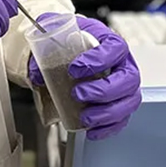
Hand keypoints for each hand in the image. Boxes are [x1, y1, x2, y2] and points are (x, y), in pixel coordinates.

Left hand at [29, 14, 140, 140]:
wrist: (74, 50)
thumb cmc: (73, 43)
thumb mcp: (59, 37)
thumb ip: (46, 48)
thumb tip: (36, 73)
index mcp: (111, 43)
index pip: (115, 48)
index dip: (98, 60)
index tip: (74, 68)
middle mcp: (124, 63)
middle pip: (128, 78)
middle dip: (103, 90)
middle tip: (78, 94)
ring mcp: (125, 85)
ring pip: (129, 101)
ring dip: (106, 113)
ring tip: (85, 116)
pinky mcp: (121, 103)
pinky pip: (123, 119)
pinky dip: (108, 128)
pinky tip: (92, 130)